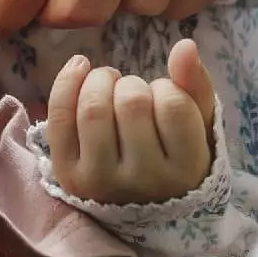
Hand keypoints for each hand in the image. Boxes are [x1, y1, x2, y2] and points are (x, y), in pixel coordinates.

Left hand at [44, 39, 214, 204]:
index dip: (166, 87)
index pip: (173, 105)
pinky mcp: (69, 177)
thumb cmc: (175, 158)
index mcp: (184, 170)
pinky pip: (59, 118)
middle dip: (132, 84)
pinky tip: (80, 67)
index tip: (163, 97)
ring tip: (110, 83)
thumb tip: (184, 44)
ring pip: (93, 108)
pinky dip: (66, 83)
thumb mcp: (198, 127)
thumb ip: (196, 85)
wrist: (143, 212)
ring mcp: (101, 182)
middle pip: (131, 103)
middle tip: (135, 93)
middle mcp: (142, 181)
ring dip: (101, 81)